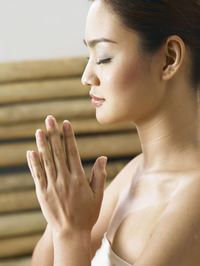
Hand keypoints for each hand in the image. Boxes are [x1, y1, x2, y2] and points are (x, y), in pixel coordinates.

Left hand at [26, 115, 106, 233]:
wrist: (71, 233)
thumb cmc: (87, 214)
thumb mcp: (98, 195)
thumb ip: (99, 175)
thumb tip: (103, 157)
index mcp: (78, 179)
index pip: (72, 152)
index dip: (68, 137)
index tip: (65, 123)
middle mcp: (64, 180)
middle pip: (57, 153)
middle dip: (53, 134)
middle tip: (50, 119)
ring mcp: (52, 187)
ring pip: (46, 162)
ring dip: (42, 145)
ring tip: (39, 130)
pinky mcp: (43, 193)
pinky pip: (37, 176)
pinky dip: (33, 163)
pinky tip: (31, 152)